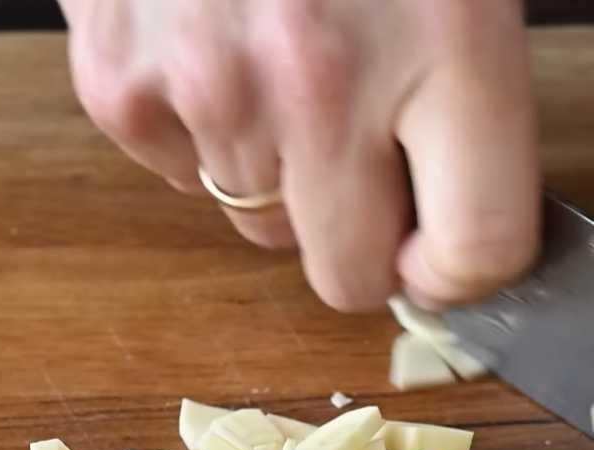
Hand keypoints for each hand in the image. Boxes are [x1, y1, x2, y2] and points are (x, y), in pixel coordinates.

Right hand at [60, 0, 542, 310]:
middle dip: (365, 235)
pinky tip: (213, 30)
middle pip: (348, 275)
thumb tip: (472, 218)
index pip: (477, 251)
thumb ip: (475, 86)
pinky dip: (197, 122)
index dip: (468, 268)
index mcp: (443, 38)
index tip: (452, 245)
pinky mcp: (117, 81)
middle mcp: (322, 78)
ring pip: (256, 220)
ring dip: (278, 166)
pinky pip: (175, 168)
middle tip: (369, 156)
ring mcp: (206, 85)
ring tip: (282, 50)